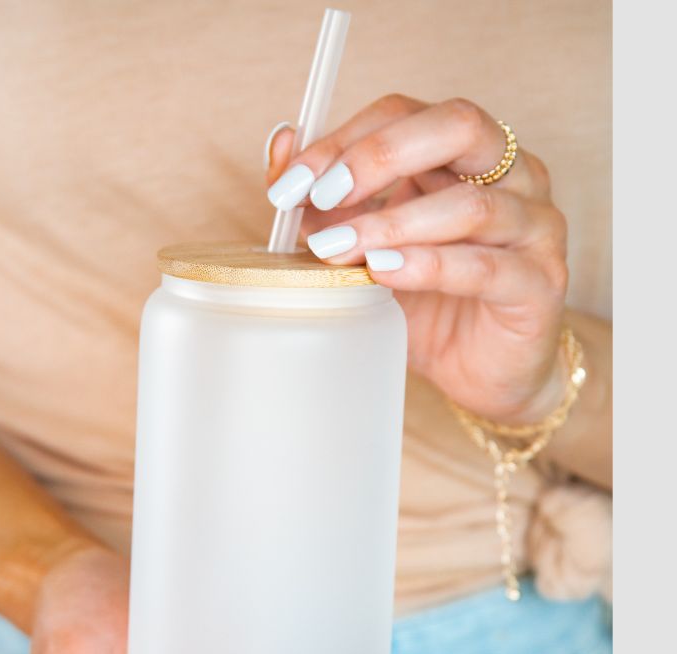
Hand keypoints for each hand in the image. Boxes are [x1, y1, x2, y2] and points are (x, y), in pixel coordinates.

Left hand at [266, 95, 569, 423]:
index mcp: (465, 155)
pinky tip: (383, 272)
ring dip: (392, 223)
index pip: (406, 114)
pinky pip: (485, 266)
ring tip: (338, 248)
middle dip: (379, 156)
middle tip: (324, 196)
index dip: (345, 138)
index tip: (292, 182)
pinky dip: (427, 266)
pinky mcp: (540, 284)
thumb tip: (280, 147)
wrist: (480, 371)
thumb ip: (329, 203)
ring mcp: (534, 228)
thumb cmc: (427, 303)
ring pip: (471, 203)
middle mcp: (511, 176)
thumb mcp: (365, 248)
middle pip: (457, 127)